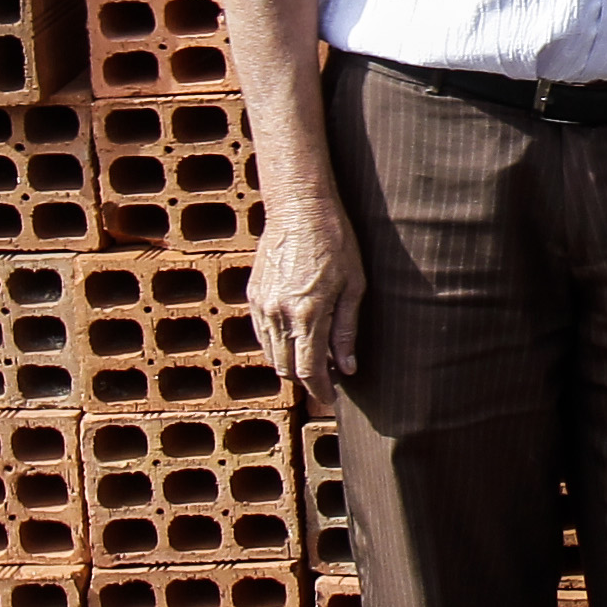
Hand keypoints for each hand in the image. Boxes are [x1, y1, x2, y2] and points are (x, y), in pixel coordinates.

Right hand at [251, 197, 368, 407]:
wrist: (298, 207)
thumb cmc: (335, 241)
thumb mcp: (354, 285)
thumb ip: (347, 329)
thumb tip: (348, 367)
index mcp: (307, 314)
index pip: (309, 370)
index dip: (321, 390)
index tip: (331, 399)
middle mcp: (279, 315)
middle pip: (286, 368)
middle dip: (306, 381)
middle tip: (328, 379)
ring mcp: (261, 306)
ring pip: (271, 354)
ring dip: (290, 364)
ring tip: (315, 359)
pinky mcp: (253, 295)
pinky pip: (261, 334)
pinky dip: (277, 345)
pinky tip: (296, 337)